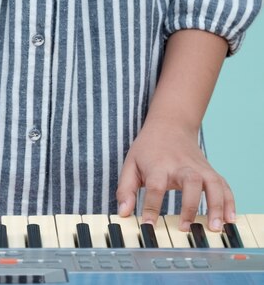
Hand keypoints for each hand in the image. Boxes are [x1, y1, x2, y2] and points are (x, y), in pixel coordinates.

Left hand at [116, 119, 234, 231]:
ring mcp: (199, 168)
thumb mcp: (130, 164)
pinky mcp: (210, 171)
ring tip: (214, 227)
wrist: (170, 125)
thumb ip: (125, 189)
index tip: (149, 225)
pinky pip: (224, 186)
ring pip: (212, 184)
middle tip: (186, 228)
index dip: (151, 206)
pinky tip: (229, 219)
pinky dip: (229, 202)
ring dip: (216, 206)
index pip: (155, 186)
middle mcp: (181, 166)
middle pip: (190, 182)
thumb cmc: (148, 149)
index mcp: (158, 165)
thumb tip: (123, 212)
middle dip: (189, 205)